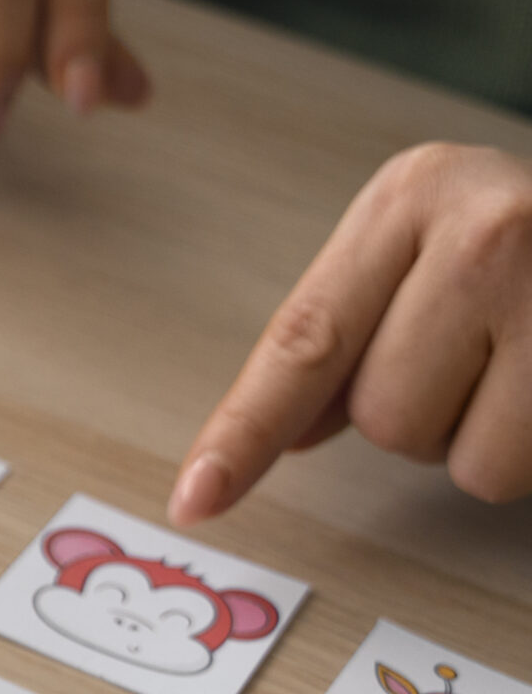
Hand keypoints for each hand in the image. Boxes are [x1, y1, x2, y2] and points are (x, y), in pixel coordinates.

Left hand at [171, 143, 531, 522]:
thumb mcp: (437, 252)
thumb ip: (352, 336)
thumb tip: (287, 433)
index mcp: (414, 193)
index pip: (303, 341)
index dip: (245, 433)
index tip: (194, 501)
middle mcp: (489, 227)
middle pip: (382, 419)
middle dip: (429, 417)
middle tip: (494, 356)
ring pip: (463, 461)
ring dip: (494, 444)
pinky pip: (526, 468)